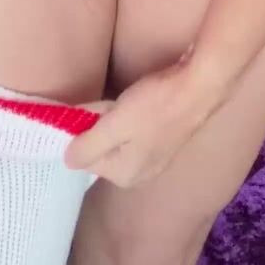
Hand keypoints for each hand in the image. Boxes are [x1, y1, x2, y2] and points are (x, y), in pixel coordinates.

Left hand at [63, 54, 228, 186]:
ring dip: (108, 118)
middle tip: (109, 106)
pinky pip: (128, 133)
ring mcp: (152, 160)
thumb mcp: (113, 126)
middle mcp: (138, 174)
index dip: (78, 131)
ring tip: (122, 103)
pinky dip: (123, 117)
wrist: (197, 88)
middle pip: (98, 149)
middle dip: (95, 125)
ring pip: (112, 138)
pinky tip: (132, 103)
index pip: (82, 157)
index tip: (86, 111)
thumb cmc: (154, 107)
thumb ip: (88, 146)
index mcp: (124, 176)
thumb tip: (67, 162)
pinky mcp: (160, 143)